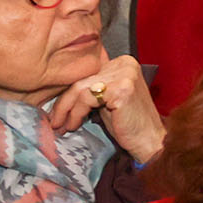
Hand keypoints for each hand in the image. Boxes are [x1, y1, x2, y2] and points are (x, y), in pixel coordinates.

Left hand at [49, 58, 163, 163]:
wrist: (149, 141)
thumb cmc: (128, 123)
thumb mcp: (107, 100)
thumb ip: (91, 89)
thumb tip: (57, 91)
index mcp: (122, 62)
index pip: (86, 73)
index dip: (67, 93)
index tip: (56, 110)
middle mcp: (124, 63)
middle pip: (81, 79)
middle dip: (62, 102)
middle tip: (53, 120)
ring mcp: (124, 74)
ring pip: (80, 88)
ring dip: (66, 110)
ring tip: (60, 126)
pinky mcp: (121, 88)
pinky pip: (86, 98)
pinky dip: (75, 113)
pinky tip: (73, 125)